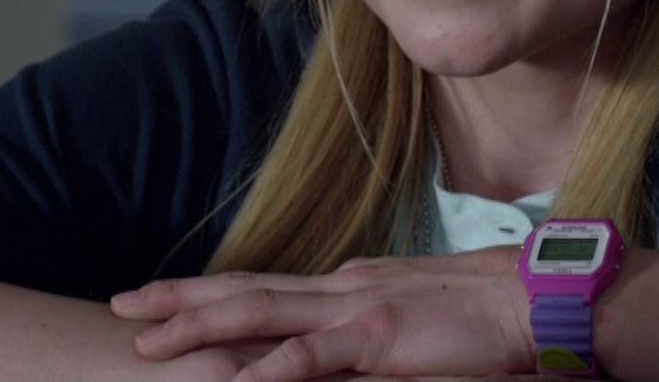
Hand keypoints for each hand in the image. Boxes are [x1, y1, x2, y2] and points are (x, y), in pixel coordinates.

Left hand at [109, 247, 534, 381]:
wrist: (537, 301)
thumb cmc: (484, 320)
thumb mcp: (410, 323)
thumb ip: (364, 335)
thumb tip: (327, 353)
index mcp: (346, 288)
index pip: (261, 286)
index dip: (204, 293)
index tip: (155, 299)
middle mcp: (341, 289)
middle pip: (243, 291)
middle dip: (177, 300)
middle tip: (120, 305)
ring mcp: (358, 309)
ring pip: (260, 316)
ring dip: (200, 328)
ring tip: (148, 343)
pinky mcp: (381, 339)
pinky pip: (310, 358)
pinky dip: (266, 372)